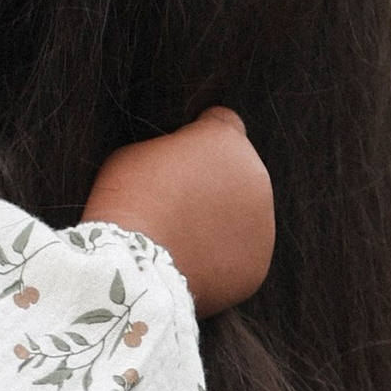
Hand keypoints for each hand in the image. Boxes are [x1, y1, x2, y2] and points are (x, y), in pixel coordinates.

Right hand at [81, 105, 273, 316]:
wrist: (134, 265)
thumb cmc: (127, 200)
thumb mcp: (139, 153)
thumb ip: (172, 150)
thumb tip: (180, 162)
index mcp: (226, 140)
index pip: (224, 125)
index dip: (200, 136)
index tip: (183, 152)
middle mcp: (256, 177)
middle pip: (237, 173)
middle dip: (213, 183)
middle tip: (177, 205)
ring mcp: (262, 225)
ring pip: (242, 217)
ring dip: (220, 222)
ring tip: (181, 239)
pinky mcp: (256, 265)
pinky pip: (239, 257)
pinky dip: (219, 260)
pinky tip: (189, 264)